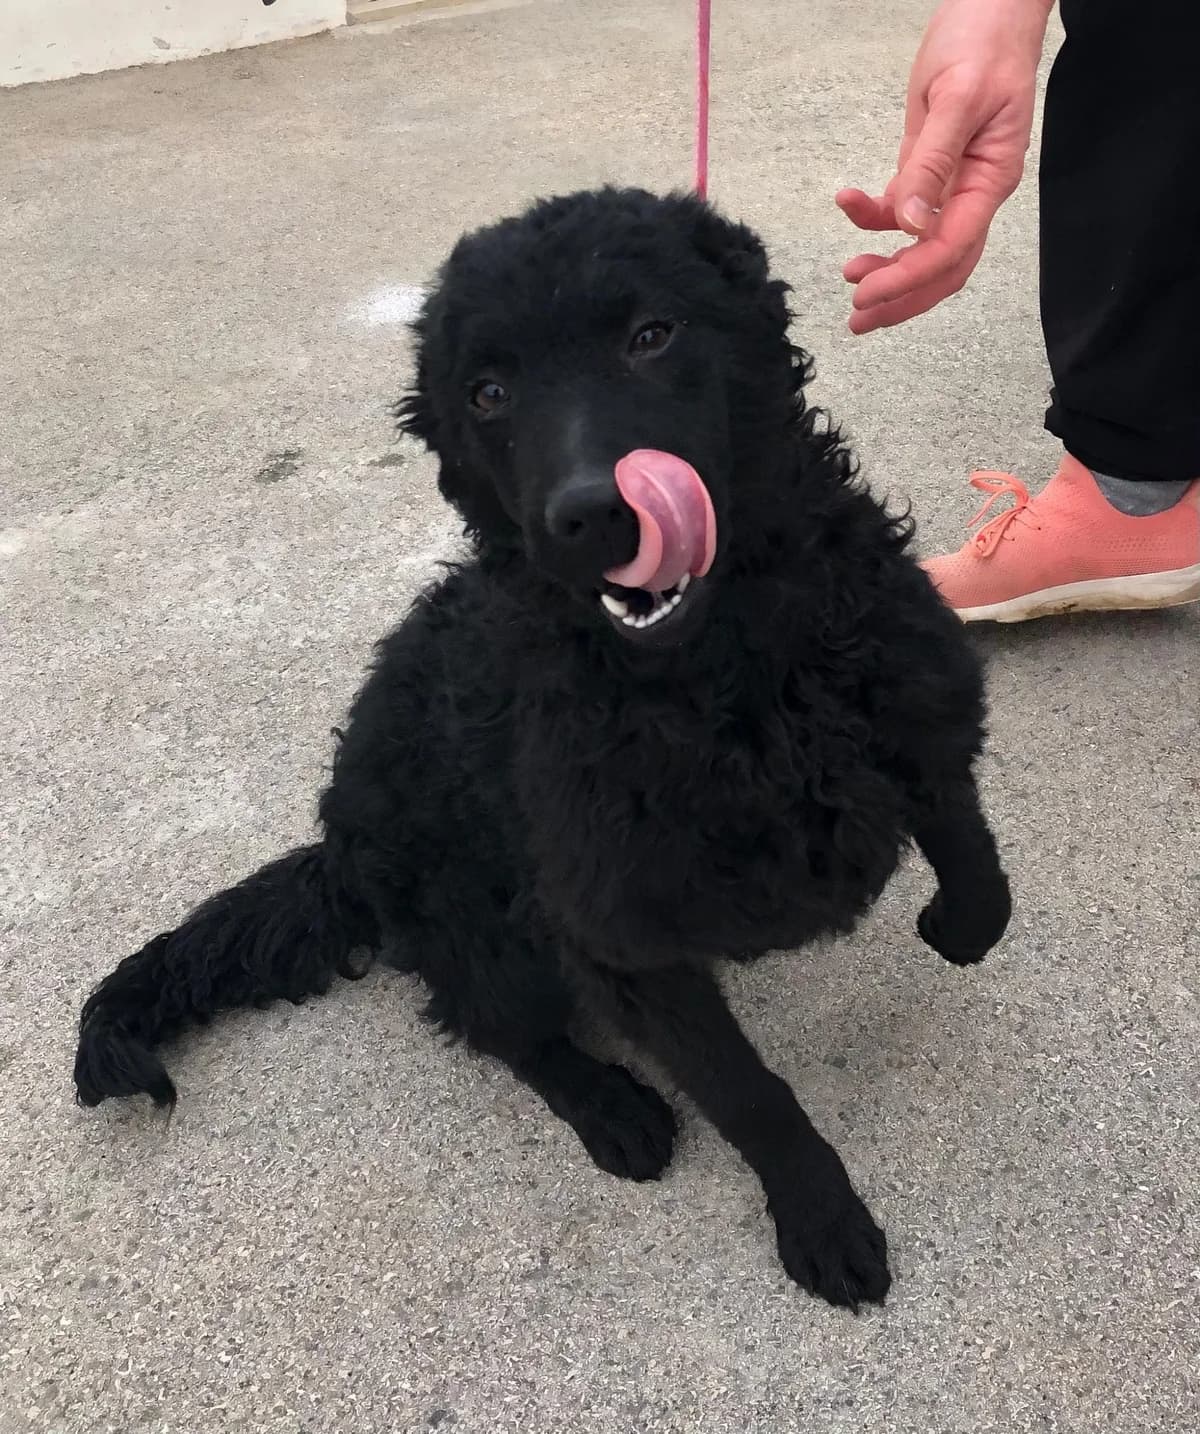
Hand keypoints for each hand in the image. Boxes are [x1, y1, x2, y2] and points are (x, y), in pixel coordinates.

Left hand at [836, 0, 1051, 333]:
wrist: (989, 7)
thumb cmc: (983, 42)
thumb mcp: (955, 99)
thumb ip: (930, 164)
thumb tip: (910, 224)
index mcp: (991, 181)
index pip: (950, 249)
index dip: (909, 278)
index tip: (868, 293)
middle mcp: (974, 192)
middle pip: (941, 265)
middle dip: (900, 297)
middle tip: (857, 319)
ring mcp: (953, 185)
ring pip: (921, 247)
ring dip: (887, 269)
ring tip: (849, 278)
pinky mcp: (929, 169)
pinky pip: (902, 210)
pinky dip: (873, 217)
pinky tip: (848, 203)